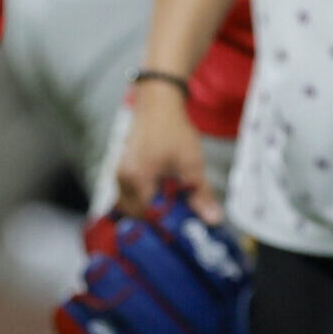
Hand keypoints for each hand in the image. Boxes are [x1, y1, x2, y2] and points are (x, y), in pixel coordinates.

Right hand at [115, 81, 212, 221]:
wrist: (158, 104)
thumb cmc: (173, 130)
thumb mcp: (192, 163)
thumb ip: (200, 194)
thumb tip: (212, 219)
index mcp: (137, 180)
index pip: (146, 218)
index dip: (164, 226)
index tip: (180, 229)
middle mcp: (123, 180)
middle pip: (136, 216)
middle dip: (156, 220)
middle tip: (176, 219)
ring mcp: (119, 175)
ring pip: (131, 207)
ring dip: (149, 209)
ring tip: (170, 204)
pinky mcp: (122, 171)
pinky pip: (129, 195)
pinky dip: (144, 199)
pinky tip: (161, 193)